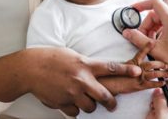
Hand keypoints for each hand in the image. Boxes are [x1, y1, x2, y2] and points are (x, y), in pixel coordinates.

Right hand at [0, 47, 140, 116]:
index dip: (126, 70)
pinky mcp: (63, 103)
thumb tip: (95, 73)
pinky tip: (68, 101)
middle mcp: (81, 80)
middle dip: (111, 102)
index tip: (138, 72)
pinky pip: (74, 112)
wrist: (30, 68)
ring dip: (89, 105)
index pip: (111, 67)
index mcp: (85, 65)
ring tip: (83, 99)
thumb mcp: (73, 56)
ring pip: (90, 107)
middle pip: (104, 96)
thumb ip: (86, 65)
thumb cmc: (51, 58)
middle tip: (112, 104)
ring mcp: (72, 93)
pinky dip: (73, 109)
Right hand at [99, 42, 167, 94]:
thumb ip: (128, 63)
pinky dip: (158, 83)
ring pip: (154, 73)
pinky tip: (163, 83)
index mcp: (132, 62)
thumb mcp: (120, 66)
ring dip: (162, 73)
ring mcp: (138, 77)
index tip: (153, 42)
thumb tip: (134, 63)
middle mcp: (136, 68)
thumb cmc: (111, 76)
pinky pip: (151, 84)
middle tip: (167, 63)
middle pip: (151, 64)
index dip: (148, 46)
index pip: (142, 52)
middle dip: (160, 63)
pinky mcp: (139, 86)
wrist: (107, 84)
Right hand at [123, 0, 167, 85]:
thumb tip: (126, 32)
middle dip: (145, 25)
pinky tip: (156, 44)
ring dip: (151, 29)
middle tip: (140, 39)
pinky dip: (159, 32)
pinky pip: (167, 25)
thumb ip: (138, 39)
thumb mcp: (155, 50)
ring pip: (161, 20)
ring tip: (148, 43)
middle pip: (155, 14)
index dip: (141, 4)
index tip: (132, 10)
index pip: (154, 2)